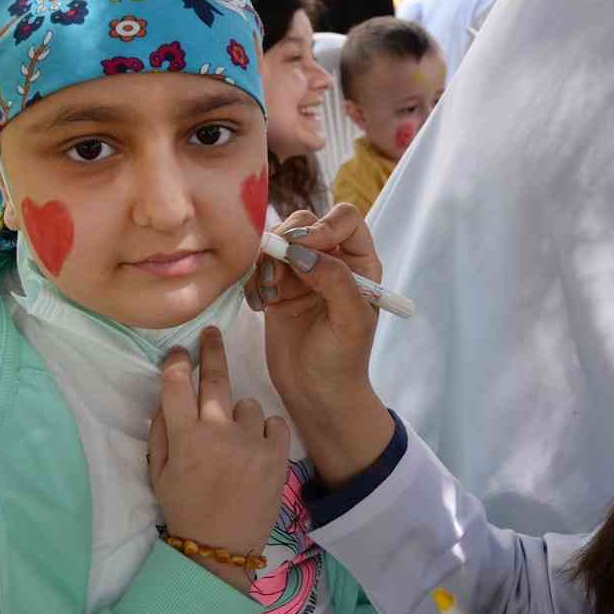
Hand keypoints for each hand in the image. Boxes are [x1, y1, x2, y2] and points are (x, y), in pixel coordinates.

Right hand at [147, 331, 290, 592]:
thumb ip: (162, 431)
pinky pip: (273, 422)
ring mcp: (249, 440)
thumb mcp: (159, 472)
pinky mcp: (276, 453)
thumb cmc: (185, 508)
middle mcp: (216, 431)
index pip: (176, 383)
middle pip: (215, 377)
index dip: (176, 361)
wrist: (221, 547)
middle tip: (213, 333)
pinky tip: (256, 451)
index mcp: (184, 437)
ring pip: (247, 404)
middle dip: (212, 349)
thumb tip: (167, 395)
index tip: (179, 351)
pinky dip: (265, 432)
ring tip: (235, 444)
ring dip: (240, 416)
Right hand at [248, 206, 393, 486]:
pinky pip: (258, 265)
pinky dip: (253, 279)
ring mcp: (301, 272)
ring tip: (268, 294)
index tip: (306, 245)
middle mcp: (332, 260)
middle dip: (288, 240)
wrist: (316, 394)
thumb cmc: (342, 360)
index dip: (325, 225)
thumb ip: (335, 280)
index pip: (345, 219)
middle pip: (306, 222)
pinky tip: (259, 305)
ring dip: (267, 261)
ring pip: (279, 241)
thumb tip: (304, 251)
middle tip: (276, 272)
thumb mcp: (350, 321)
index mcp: (360, 263)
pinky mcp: (276, 287)